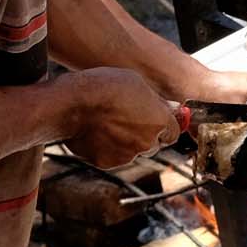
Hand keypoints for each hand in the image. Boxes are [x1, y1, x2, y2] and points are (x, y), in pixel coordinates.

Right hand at [63, 67, 180, 168]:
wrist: (73, 103)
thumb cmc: (105, 86)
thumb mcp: (137, 83)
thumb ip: (157, 101)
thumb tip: (171, 109)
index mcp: (159, 121)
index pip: (173, 133)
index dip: (163, 126)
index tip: (153, 119)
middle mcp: (148, 142)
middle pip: (153, 144)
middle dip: (145, 135)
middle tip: (126, 119)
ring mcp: (128, 155)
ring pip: (133, 152)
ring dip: (126, 142)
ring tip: (107, 123)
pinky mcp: (108, 163)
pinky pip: (113, 157)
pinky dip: (108, 148)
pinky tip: (97, 132)